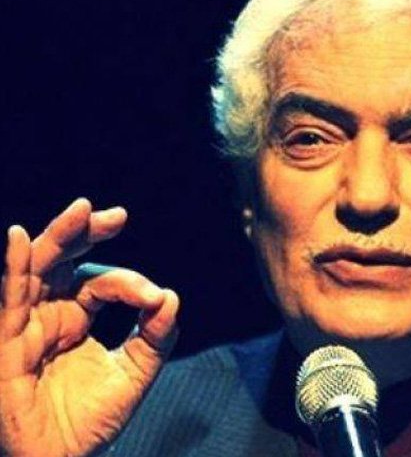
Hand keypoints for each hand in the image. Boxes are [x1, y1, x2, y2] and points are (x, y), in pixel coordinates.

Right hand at [0, 198, 179, 456]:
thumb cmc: (89, 422)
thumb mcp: (133, 375)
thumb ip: (155, 338)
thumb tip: (171, 297)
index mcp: (76, 317)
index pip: (101, 282)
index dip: (130, 283)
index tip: (155, 298)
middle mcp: (48, 315)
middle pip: (61, 261)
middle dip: (85, 233)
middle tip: (116, 217)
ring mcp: (25, 327)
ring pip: (35, 270)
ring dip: (57, 238)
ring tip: (81, 210)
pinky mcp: (7, 344)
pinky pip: (8, 301)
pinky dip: (12, 268)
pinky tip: (17, 238)